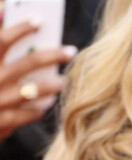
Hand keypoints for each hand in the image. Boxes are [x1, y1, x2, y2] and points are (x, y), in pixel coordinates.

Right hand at [0, 20, 76, 140]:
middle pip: (29, 62)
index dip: (21, 28)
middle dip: (52, 54)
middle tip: (70, 50)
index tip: (40, 20)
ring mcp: (0, 101)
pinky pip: (31, 113)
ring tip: (63, 81)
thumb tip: (2, 13)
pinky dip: (39, 109)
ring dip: (52, 85)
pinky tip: (45, 105)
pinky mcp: (4, 121)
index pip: (2, 39)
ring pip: (35, 90)